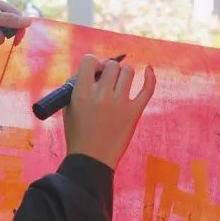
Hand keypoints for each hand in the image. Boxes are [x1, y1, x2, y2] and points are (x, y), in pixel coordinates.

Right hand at [63, 55, 155, 169]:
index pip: (90, 60)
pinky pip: (148, 88)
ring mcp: (120, 104)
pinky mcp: (134, 112)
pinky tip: (148, 70)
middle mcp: (101, 96)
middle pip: (112, 66)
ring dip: (123, 75)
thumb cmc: (77, 133)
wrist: (91, 160)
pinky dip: (150, 76)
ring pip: (128, 72)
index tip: (95, 72)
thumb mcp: (69, 107)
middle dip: (109, 70)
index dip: (94, 63)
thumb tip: (95, 67)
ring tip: (119, 85)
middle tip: (107, 82)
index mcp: (81, 93)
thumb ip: (78, 85)